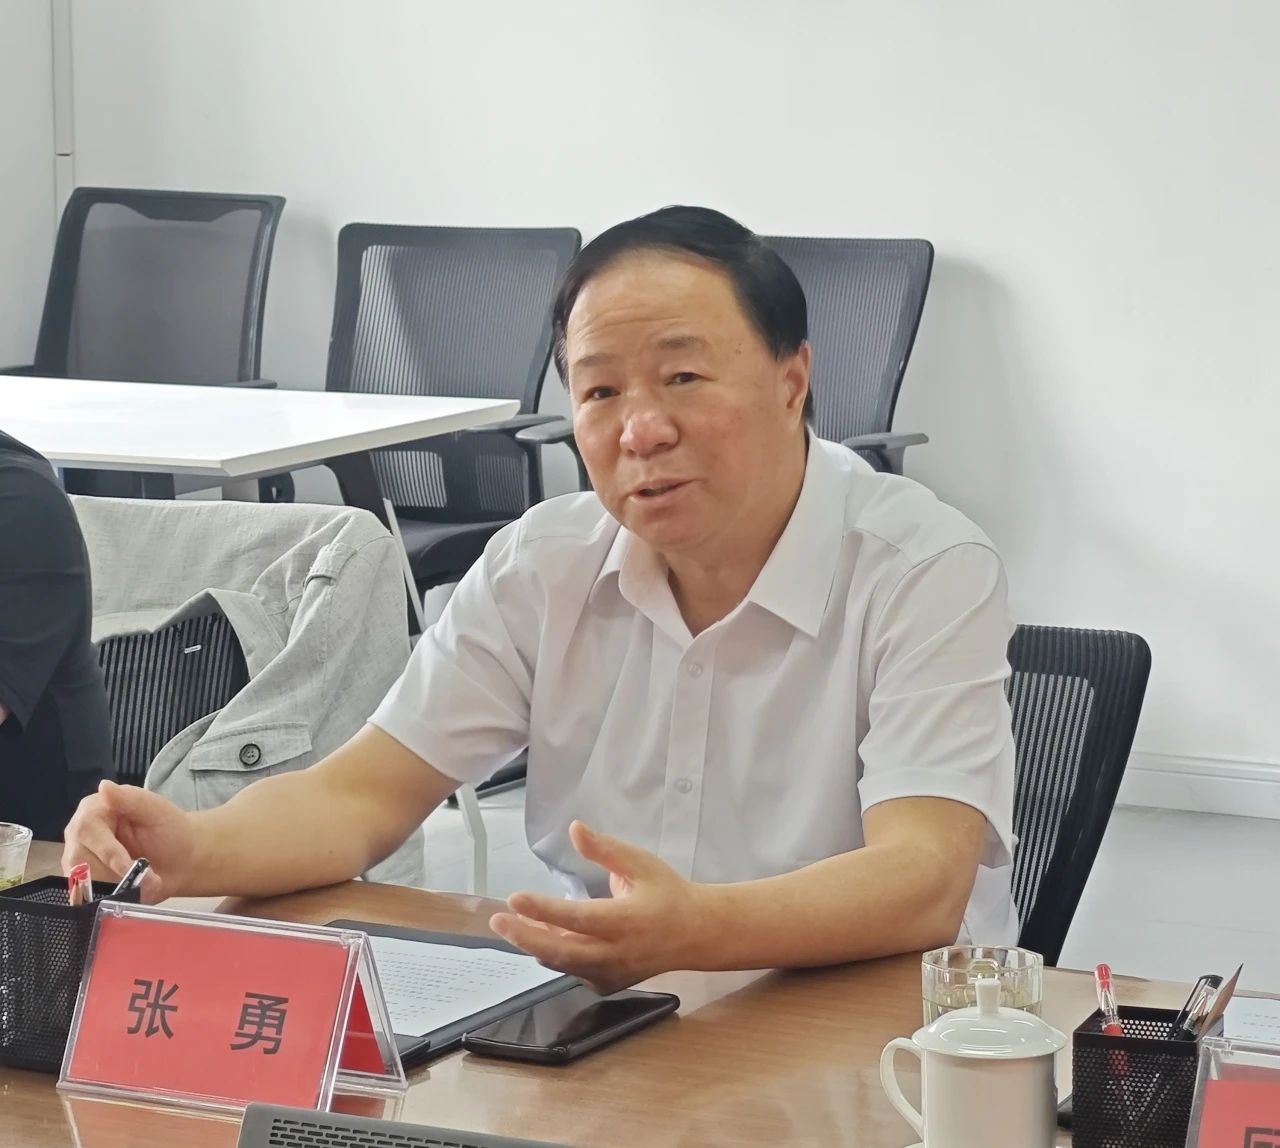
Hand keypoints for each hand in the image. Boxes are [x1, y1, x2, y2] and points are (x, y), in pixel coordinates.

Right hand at [62, 780, 195, 902]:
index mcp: (93, 810)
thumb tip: (104, 786)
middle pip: (78, 860)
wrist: (181, 859)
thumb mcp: (157, 810)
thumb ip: (131, 798)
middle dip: (114, 874)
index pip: (86, 830)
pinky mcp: (82, 885)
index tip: (130, 865)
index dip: (107, 851)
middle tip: (144, 876)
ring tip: (143, 881)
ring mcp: (77, 862)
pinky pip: (85, 898)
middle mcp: (78, 835)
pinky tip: (131, 890)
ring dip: (116, 887)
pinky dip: (111, 898)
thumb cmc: (170, 830)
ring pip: (81, 883)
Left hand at [489, 820, 710, 993]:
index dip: (543, 910)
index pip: (577, 918)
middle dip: (525, 937)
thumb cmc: (668, 892)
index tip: (515, 899)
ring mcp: (613, 974)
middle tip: (498, 921)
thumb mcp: (641, 863)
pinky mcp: (609, 984)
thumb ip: (605, 849)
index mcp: (627, 920)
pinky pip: (574, 972)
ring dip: (536, 945)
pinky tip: (543, 938)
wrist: (696, 934)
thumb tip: (574, 829)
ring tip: (513, 925)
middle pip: (562, 952)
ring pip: (564, 965)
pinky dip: (555, 956)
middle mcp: (617, 952)